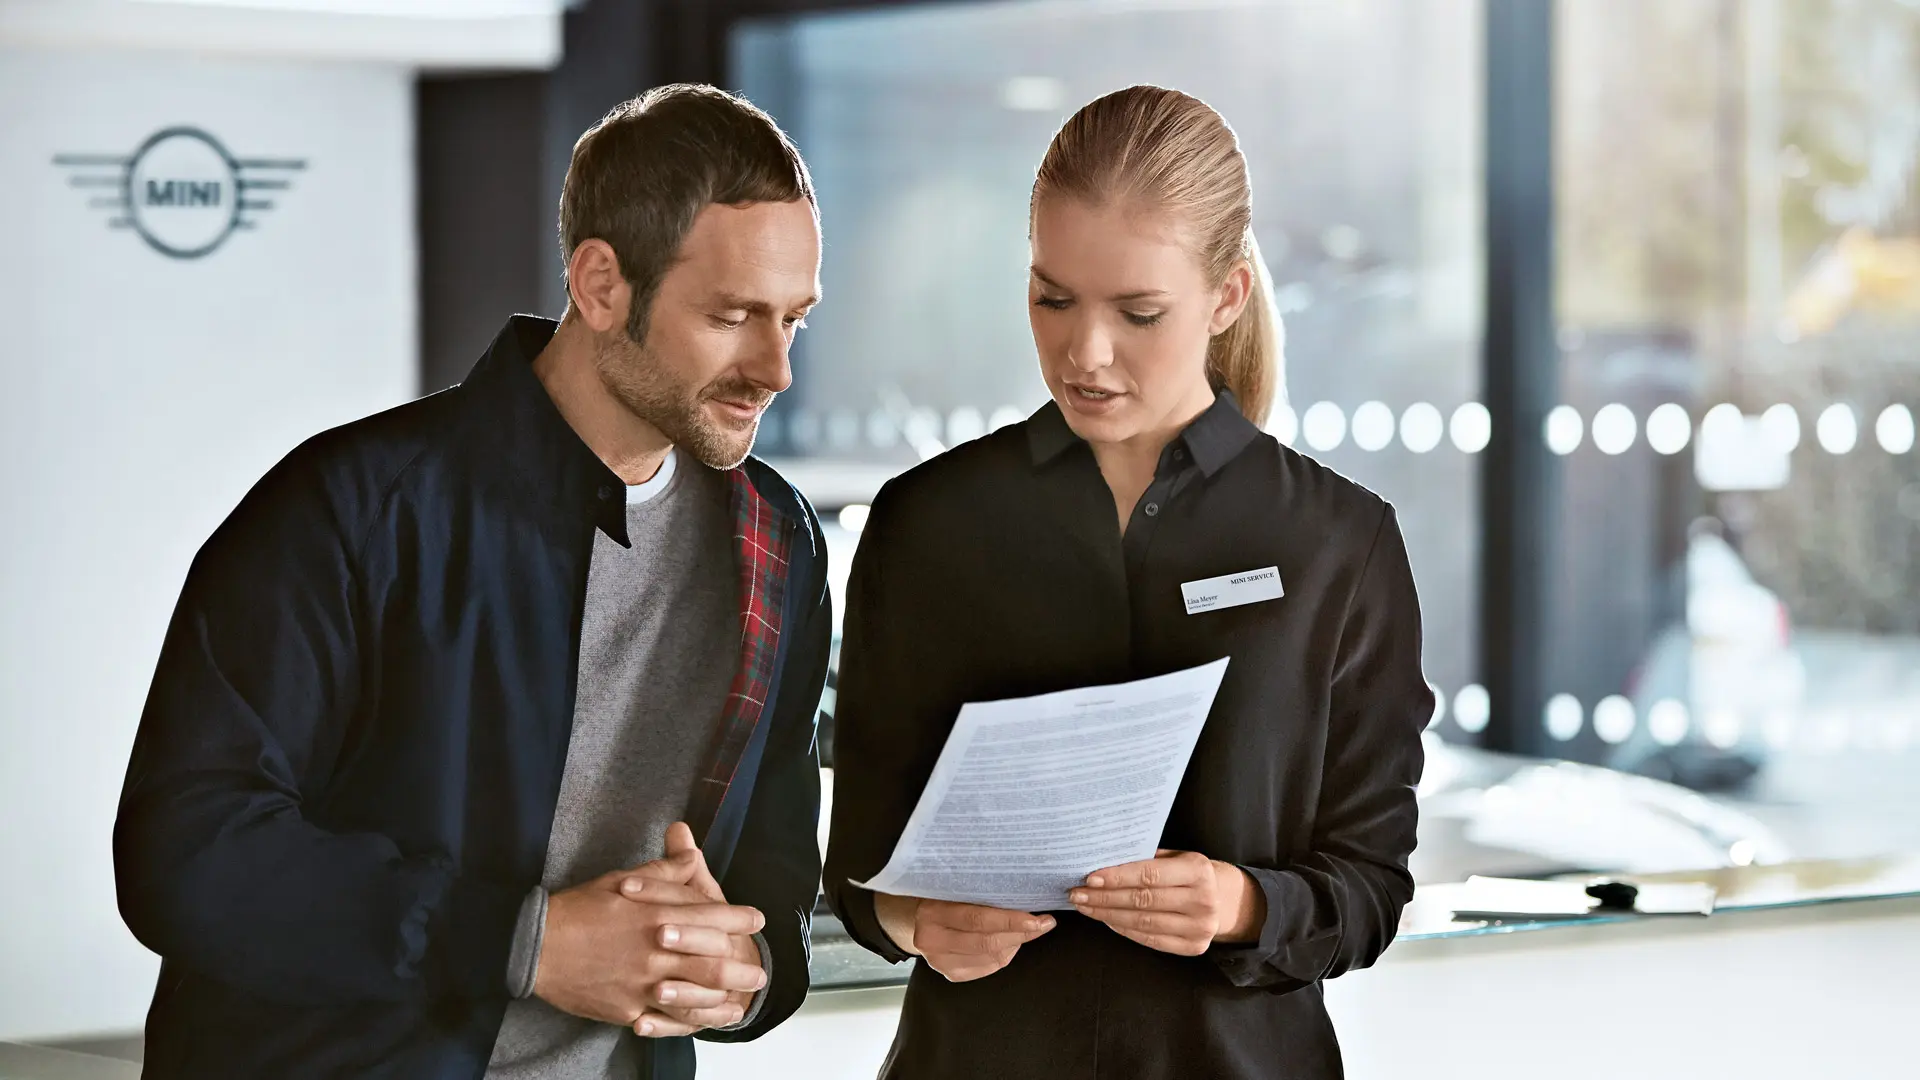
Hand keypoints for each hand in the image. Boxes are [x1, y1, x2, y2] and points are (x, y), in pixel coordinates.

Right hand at [534, 823, 767, 1035]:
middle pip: (713, 962)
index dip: (739, 919)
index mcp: (658, 915)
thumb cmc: (580, 908)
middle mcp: (656, 951)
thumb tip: (692, 855)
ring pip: (696, 996)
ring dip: (724, 1000)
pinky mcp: (627, 1008)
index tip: (757, 920)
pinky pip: (666, 1020)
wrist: (536, 946)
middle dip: (742, 968)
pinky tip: (705, 1021)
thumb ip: (664, 871)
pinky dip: (690, 1021)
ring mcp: (642, 984)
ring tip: (742, 1003)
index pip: (712, 917)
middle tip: (759, 973)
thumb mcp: (623, 878)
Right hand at [877, 894, 1054, 982]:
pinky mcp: (950, 973)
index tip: (1038, 917)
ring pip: (992, 956)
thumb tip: (1022, 891)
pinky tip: (1011, 941)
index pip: (977, 919)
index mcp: (931, 911)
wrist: (913, 917)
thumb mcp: (952, 886)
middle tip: (1045, 923)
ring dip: (1016, 942)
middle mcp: (931, 939)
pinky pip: (988, 966)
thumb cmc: (941, 895)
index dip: (1010, 920)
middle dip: (1021, 933)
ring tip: (1029, 928)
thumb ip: (978, 890)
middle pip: (987, 941)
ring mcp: (938, 961)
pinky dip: (1005, 954)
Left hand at [1070, 850, 1262, 955]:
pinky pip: (1150, 939)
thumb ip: (1147, 858)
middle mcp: (1202, 900)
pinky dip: (1123, 929)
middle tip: (1077, 894)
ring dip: (1108, 915)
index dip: (1117, 877)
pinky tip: (1106, 920)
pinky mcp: (1193, 947)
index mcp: (1198, 870)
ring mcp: (1200, 927)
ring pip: (1143, 922)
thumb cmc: (1190, 874)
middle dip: (1105, 897)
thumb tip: (1103, 859)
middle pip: (1142, 900)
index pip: (1149, 875)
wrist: (1226, 900)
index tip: (1089, 878)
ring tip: (1086, 907)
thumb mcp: (1177, 857)